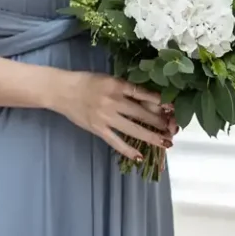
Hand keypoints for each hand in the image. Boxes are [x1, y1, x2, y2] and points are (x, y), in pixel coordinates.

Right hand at [55, 72, 175, 160]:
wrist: (60, 90)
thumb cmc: (85, 82)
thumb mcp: (108, 79)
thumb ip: (125, 88)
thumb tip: (148, 99)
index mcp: (117, 86)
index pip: (144, 94)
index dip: (160, 102)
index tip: (173, 109)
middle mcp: (113, 101)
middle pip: (143, 114)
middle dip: (160, 122)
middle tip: (174, 129)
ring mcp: (105, 117)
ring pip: (133, 130)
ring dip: (152, 137)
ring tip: (166, 143)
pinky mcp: (97, 128)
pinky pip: (115, 141)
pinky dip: (127, 150)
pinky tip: (140, 156)